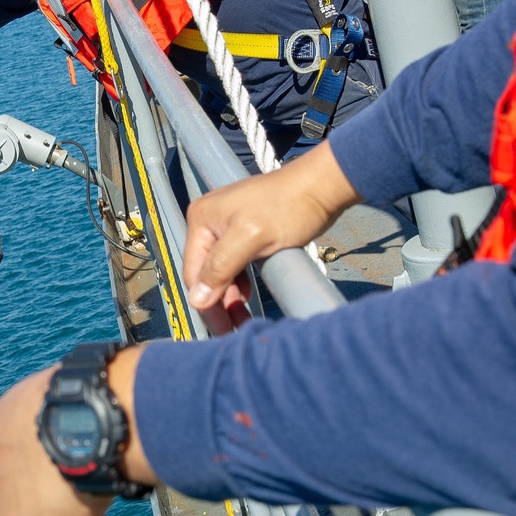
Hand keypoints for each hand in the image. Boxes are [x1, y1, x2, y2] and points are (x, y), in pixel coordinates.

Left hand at [0, 348, 157, 515]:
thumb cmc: (65, 400)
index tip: (50, 460)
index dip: (28, 466)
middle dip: (38, 496)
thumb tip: (44, 429)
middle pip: (11, 501)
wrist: (83, 423)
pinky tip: (95, 505)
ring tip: (87, 488)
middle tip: (71, 476)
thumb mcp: (28, 400)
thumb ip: (23, 424)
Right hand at [184, 142, 360, 312]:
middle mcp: (208, 222)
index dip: (206, 303)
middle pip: (206, 272)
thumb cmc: (288, 208)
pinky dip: (239, 282)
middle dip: (219, 302)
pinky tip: (247, 296)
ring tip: (243, 319)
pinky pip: (235, 263)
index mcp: (201, 220)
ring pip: (221, 271)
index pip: (194, 272)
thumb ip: (221, 267)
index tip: (222, 330)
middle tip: (235, 329)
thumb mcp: (252, 239)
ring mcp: (226, 226)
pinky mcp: (245, 231)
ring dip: (230, 296)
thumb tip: (196, 300)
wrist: (321, 186)